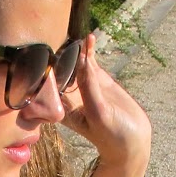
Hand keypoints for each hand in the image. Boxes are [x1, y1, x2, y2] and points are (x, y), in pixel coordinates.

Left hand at [61, 32, 151, 176]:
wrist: (132, 140)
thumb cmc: (111, 135)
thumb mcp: (99, 113)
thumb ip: (90, 89)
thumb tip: (83, 62)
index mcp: (63, 109)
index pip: (50, 88)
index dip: (47, 72)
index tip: (43, 56)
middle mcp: (71, 97)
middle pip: (60, 73)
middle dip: (58, 57)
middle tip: (56, 37)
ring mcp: (85, 87)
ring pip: (76, 65)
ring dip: (74, 51)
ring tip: (74, 35)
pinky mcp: (99, 80)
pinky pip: (92, 63)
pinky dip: (90, 51)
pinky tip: (90, 39)